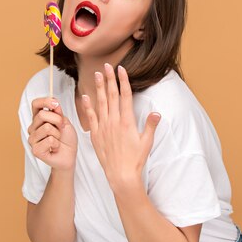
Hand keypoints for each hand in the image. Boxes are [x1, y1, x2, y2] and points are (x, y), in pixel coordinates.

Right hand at [27, 98, 76, 170]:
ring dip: (57, 134)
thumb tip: (53, 102)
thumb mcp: (65, 121)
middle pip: (42, 115)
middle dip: (57, 120)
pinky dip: (57, 143)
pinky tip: (55, 147)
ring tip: (57, 139)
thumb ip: (58, 112)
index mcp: (38, 118)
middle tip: (61, 128)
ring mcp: (32, 139)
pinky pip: (49, 140)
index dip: (45, 101)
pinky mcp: (35, 150)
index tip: (56, 104)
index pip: (35, 104)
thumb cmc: (66, 138)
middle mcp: (33, 128)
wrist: (70, 154)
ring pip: (46, 128)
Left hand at [81, 63, 160, 190]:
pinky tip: (85, 96)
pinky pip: (90, 117)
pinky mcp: (95, 135)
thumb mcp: (147, 142)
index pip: (125, 96)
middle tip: (107, 66)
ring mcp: (103, 127)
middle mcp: (114, 121)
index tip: (121, 69)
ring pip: (100, 103)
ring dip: (99, 88)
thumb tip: (156, 112)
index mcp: (127, 121)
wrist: (121, 175)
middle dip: (109, 79)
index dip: (123, 81)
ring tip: (96, 75)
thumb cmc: (136, 159)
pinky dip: (88, 106)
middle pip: (112, 95)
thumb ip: (150, 125)